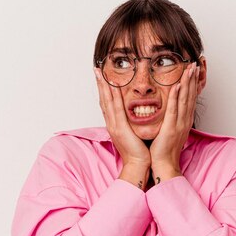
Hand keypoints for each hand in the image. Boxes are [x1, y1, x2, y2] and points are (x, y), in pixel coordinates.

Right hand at [94, 68, 150, 187]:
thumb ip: (130, 124)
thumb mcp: (133, 134)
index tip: (102, 77)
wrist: (137, 165)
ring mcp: (114, 125)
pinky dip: (114, 96)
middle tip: (96, 69)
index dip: (103, 90)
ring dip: (104, 86)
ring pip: (107, 101)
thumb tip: (132, 116)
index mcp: (115, 125)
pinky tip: (113, 85)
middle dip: (100, 84)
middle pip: (103, 99)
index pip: (107, 103)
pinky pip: (116, 108)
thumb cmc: (138, 151)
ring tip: (100, 73)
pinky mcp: (120, 128)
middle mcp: (111, 123)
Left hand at [149, 63, 199, 182]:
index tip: (193, 70)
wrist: (164, 164)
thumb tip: (171, 110)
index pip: (190, 98)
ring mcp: (179, 123)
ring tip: (189, 69)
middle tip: (194, 64)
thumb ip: (172, 119)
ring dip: (187, 83)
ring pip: (184, 99)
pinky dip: (176, 96)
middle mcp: (184, 120)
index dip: (192, 83)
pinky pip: (174, 109)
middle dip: (192, 78)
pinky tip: (177, 85)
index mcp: (184, 120)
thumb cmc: (164, 149)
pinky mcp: (171, 127)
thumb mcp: (170, 130)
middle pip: (190, 95)